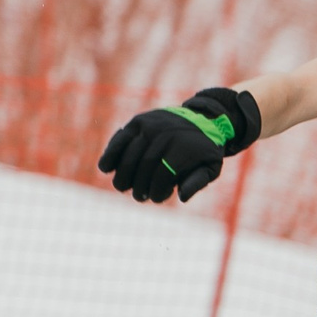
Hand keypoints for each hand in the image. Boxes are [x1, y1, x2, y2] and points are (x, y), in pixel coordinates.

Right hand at [98, 87, 259, 202]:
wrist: (202, 118)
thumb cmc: (204, 150)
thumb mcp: (211, 167)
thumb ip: (197, 182)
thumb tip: (181, 197)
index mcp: (184, 147)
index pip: (164, 174)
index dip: (157, 190)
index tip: (157, 198)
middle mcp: (166, 134)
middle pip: (145, 166)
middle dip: (138, 185)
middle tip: (139, 197)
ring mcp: (150, 126)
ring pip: (130, 154)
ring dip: (122, 175)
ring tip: (122, 187)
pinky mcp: (138, 121)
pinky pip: (120, 139)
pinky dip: (110, 154)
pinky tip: (105, 169)